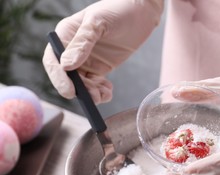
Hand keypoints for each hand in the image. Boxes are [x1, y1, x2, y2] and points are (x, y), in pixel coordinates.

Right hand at [42, 0, 162, 102]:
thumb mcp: (98, 23)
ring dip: (91, 93)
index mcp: (66, 35)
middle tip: (93, 96)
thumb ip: (83, 43)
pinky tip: (108, 90)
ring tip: (104, 94)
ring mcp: (87, 60)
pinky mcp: (100, 67)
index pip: (53, 60)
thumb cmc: (118, 9)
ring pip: (82, 84)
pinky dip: (101, 91)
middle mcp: (73, 50)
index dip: (59, 78)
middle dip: (79, 89)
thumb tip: (66, 65)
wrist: (141, 12)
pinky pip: (95, 85)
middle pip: (67, 77)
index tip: (70, 91)